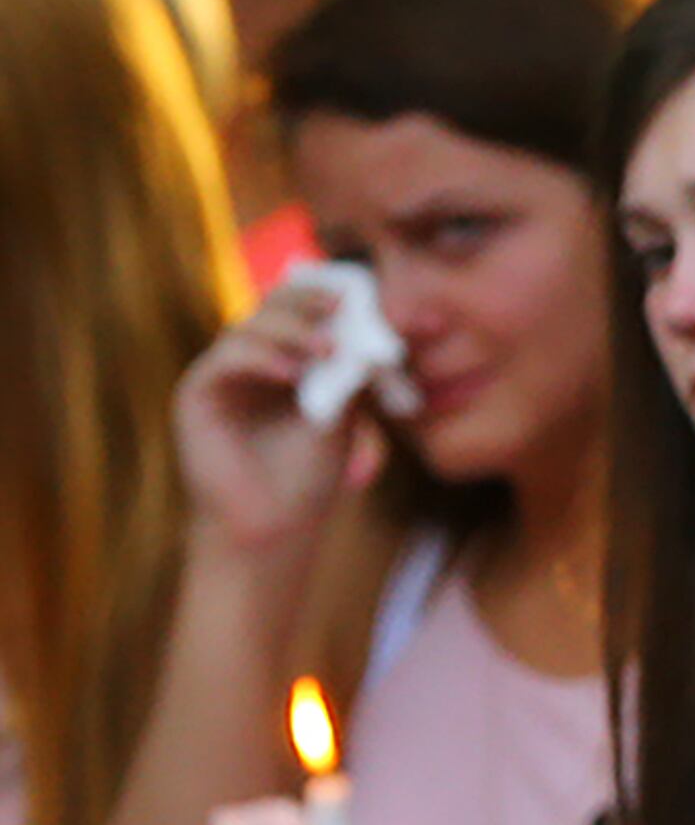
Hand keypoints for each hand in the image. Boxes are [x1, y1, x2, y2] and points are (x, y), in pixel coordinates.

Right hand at [174, 272, 386, 560]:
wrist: (274, 529)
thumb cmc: (307, 478)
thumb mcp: (340, 418)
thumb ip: (346, 375)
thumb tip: (367, 331)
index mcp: (281, 363)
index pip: (294, 314)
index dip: (319, 299)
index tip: (354, 295)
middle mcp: (247, 363)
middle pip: (268, 312)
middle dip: (305, 305)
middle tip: (339, 307)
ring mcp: (220, 376)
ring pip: (247, 331)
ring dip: (290, 333)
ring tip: (326, 349)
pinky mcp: (197, 394)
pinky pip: (226, 360)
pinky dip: (261, 359)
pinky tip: (292, 372)